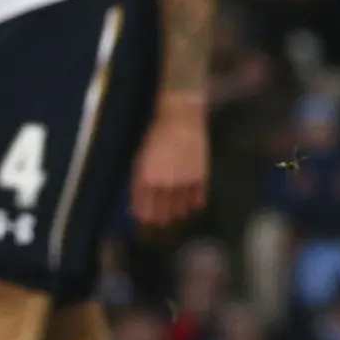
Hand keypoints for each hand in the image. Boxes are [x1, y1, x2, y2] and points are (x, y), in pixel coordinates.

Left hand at [133, 95, 210, 229]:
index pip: (144, 212)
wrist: (180, 119)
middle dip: (160, 220)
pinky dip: (194, 205)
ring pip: (180, 211)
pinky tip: (190, 204)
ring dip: (177, 214)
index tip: (145, 220)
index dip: (144, 219)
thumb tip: (139, 204)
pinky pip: (198, 201)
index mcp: (145, 180)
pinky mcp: (200, 178)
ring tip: (176, 212)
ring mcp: (183, 183)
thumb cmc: (155, 136)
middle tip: (160, 219)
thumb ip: (139, 183)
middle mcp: (164, 186)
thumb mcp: (139, 160)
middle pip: (162, 216)